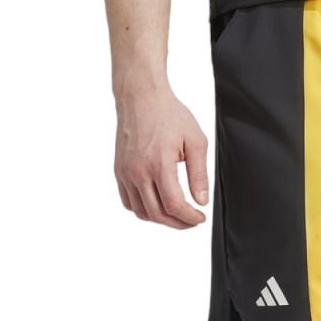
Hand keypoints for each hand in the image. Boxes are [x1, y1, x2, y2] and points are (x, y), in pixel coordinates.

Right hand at [114, 86, 208, 227]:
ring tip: (176, 214)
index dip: (189, 218)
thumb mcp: (195, 141)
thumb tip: (201, 201)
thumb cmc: (169, 114)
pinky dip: (143, 210)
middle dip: (178, 223)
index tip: (200, 217)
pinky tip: (157, 204)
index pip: (174, 205)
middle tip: (191, 221)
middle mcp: (138, 171)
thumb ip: (199, 174)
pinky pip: (128, 201)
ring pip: (141, 211)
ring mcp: (125, 172)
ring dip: (160, 219)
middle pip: (157, 214)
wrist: (141, 97)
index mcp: (159, 164)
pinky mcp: (119, 171)